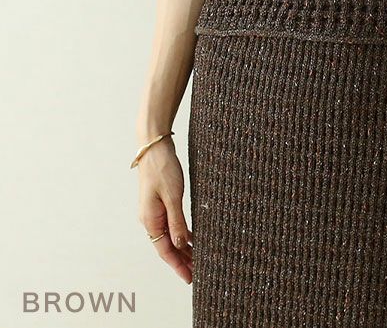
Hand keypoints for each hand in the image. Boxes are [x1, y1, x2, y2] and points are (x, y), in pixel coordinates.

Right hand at [136, 139, 193, 283]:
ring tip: (197, 259)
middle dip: (182, 260)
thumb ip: (177, 221)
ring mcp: (154, 211)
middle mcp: (150, 219)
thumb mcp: (173, 196)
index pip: (165, 250)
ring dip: (183, 248)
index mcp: (150, 220)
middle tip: (198, 272)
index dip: (178, 265)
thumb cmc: (163, 169)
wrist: (154, 148)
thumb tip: (181, 245)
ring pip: (169, 236)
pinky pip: (171, 224)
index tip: (190, 277)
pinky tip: (192, 237)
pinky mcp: (160, 203)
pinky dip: (181, 233)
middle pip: (167, 246)